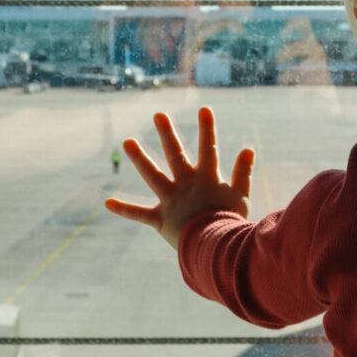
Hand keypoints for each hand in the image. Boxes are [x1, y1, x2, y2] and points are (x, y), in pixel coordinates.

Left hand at [105, 107, 256, 249]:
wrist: (214, 247)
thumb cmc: (231, 223)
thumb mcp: (241, 196)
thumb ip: (243, 172)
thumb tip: (248, 149)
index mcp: (207, 179)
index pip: (208, 148)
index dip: (207, 128)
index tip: (204, 109)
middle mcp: (186, 185)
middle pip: (175, 154)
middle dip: (167, 133)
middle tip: (158, 114)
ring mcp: (171, 201)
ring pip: (152, 176)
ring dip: (139, 158)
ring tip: (127, 141)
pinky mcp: (160, 219)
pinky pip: (139, 214)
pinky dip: (124, 209)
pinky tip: (107, 202)